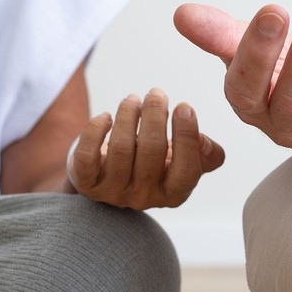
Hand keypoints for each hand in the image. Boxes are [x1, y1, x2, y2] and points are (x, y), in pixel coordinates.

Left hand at [70, 88, 225, 210]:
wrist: (109, 178)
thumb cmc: (153, 162)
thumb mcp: (183, 160)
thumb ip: (205, 153)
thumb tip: (203, 142)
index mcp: (173, 194)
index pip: (186, 170)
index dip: (187, 137)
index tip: (184, 106)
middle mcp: (144, 198)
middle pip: (152, 151)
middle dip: (155, 114)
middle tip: (156, 94)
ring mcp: (113, 192)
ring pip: (121, 148)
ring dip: (128, 115)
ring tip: (132, 99)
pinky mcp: (86, 183)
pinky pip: (88, 154)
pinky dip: (95, 130)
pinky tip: (106, 118)